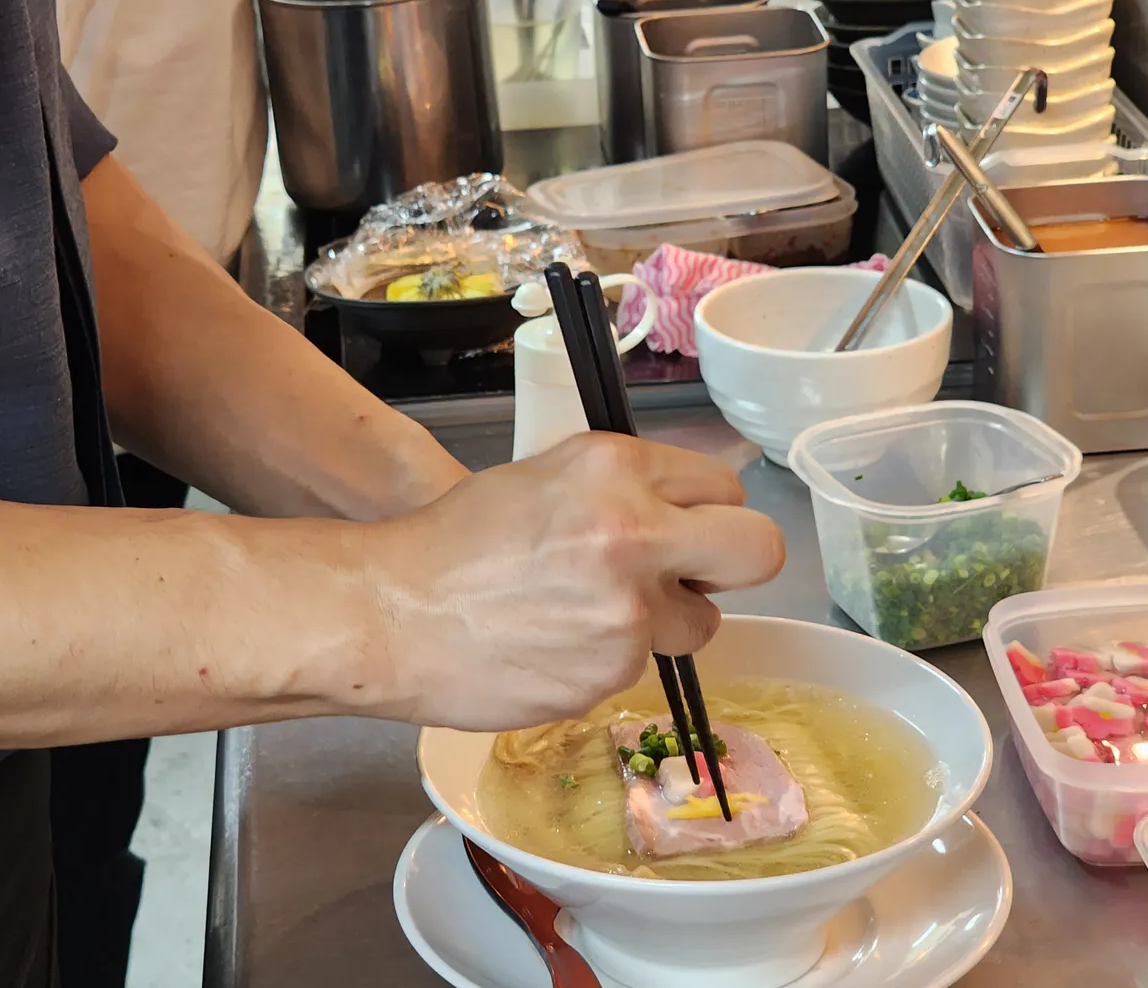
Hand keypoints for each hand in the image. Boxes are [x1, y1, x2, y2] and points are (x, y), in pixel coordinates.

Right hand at [365, 433, 784, 730]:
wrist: (389, 616)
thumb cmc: (452, 541)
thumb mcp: (545, 479)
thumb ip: (624, 488)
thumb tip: (688, 508)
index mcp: (615, 470)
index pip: (725, 487)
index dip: (705, 511)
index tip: (683, 526)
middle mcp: (634, 536)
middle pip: (758, 551)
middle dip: (731, 563)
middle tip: (690, 573)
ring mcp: (627, 615)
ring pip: (701, 623)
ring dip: (665, 621)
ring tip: (589, 614)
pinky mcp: (610, 677)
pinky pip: (640, 668)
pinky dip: (607, 660)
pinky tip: (552, 646)